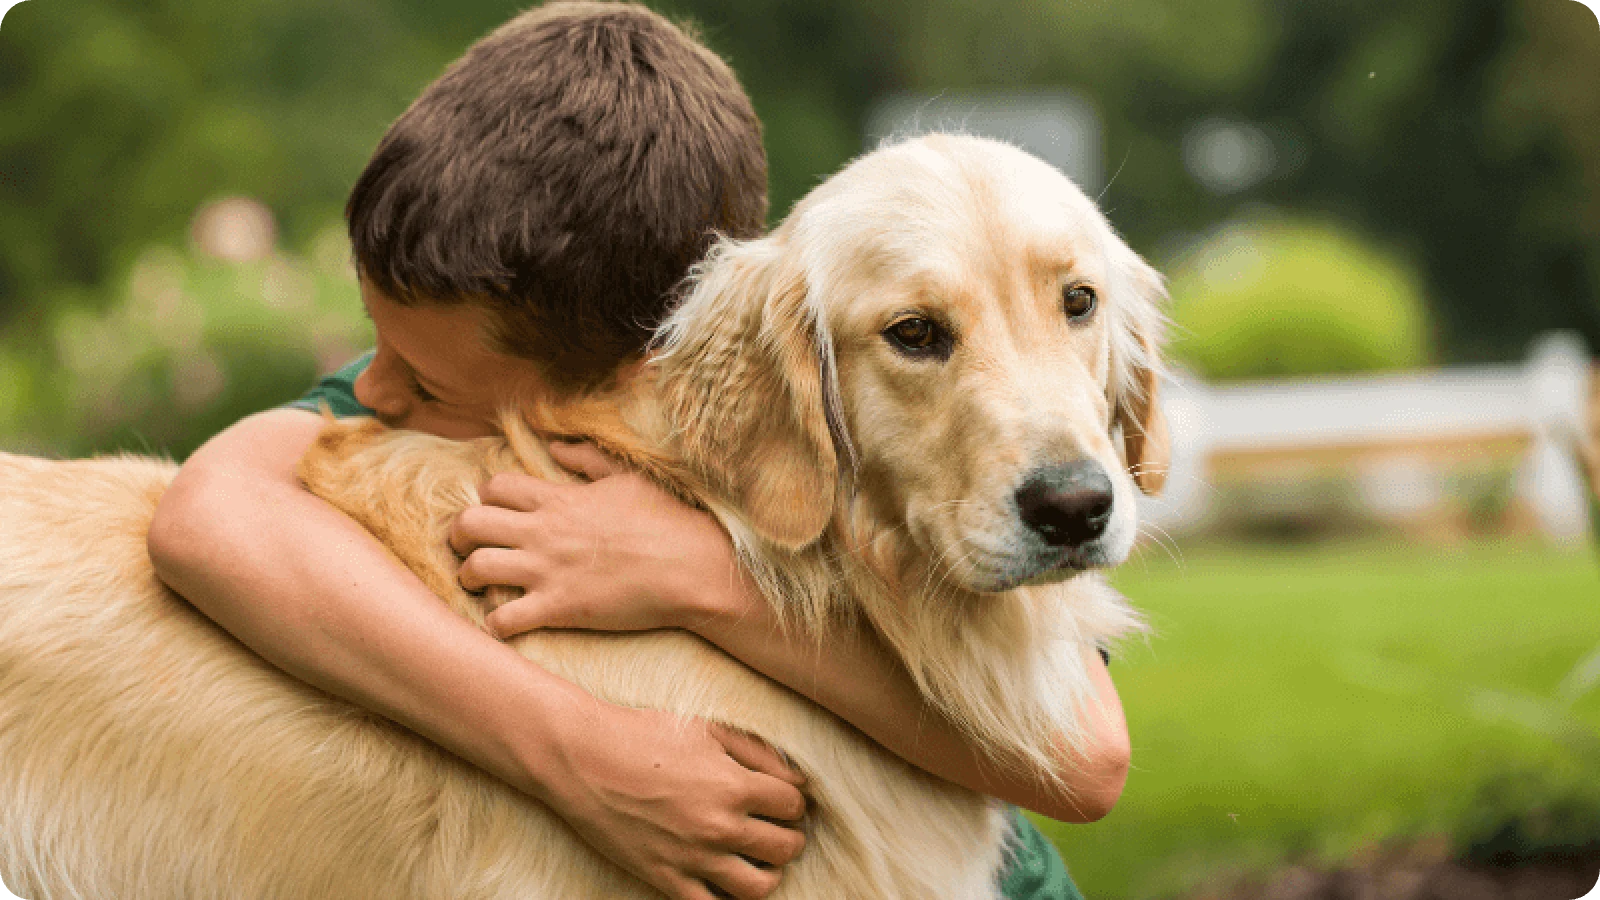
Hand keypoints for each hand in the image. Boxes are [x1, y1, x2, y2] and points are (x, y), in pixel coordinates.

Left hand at [450, 441, 742, 638]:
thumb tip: (557, 445)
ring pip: (475, 569)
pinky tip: (505, 623)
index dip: (486, 499)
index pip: (495, 487)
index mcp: (559, 498)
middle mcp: (544, 532)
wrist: (692, 567)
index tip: (496, 513)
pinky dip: (495, 624)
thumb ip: (587, 460)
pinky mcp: (558, 608)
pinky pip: (503, 619)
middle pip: (469, 524)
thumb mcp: (627, 477)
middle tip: (467, 548)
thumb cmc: (667, 520)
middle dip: (458, 536)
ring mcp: (547, 571)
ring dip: (468, 578)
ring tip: (478, 586)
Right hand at [535, 699, 807, 899]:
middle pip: (785, 848)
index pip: (794, 805)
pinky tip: (723, 881)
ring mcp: (692, 856)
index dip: (793, 801)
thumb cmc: (645, 734)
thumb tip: (799, 779)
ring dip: (768, 874)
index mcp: (733, 784)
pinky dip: (724, 899)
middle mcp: (719, 825)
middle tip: (775, 829)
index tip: (781, 799)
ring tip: (757, 860)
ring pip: (759, 887)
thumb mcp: (708, 729)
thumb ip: (759, 753)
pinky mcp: (663, 877)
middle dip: (789, 837)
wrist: (583, 758)